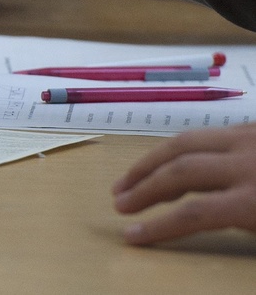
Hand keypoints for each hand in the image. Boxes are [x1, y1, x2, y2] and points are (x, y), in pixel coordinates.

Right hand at [112, 123, 255, 244]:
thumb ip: (241, 224)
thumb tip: (199, 219)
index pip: (195, 213)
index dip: (158, 225)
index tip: (132, 235)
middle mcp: (247, 162)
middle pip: (180, 170)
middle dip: (144, 186)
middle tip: (120, 200)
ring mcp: (250, 138)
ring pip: (186, 142)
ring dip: (152, 161)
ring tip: (133, 179)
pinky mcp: (253, 127)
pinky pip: (206, 135)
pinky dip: (182, 150)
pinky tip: (172, 162)